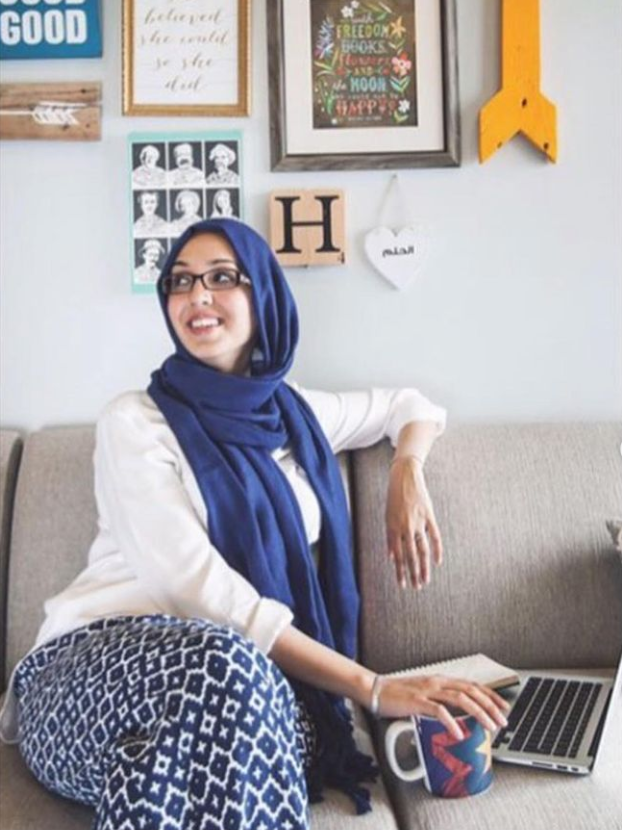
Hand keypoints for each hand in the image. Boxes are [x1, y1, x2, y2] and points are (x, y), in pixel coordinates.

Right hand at [372, 674, 509, 739]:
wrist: (374, 690)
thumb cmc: (398, 695)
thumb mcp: (423, 695)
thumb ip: (439, 702)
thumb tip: (457, 717)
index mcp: (440, 680)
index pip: (471, 684)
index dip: (490, 694)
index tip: (504, 707)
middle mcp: (437, 682)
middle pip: (471, 691)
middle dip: (490, 706)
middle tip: (503, 721)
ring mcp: (427, 690)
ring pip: (460, 699)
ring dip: (478, 713)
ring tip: (490, 726)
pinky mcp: (416, 701)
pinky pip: (438, 710)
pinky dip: (451, 721)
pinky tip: (459, 732)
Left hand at [385, 457, 442, 588]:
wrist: (405, 475)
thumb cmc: (394, 497)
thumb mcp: (387, 516)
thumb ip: (390, 537)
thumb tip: (391, 556)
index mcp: (392, 528)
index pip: (397, 555)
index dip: (400, 571)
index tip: (403, 584)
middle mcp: (405, 527)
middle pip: (410, 556)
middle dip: (413, 573)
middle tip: (417, 587)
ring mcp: (418, 522)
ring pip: (422, 550)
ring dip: (424, 567)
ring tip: (425, 580)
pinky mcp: (429, 515)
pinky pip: (435, 536)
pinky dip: (437, 550)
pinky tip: (438, 562)